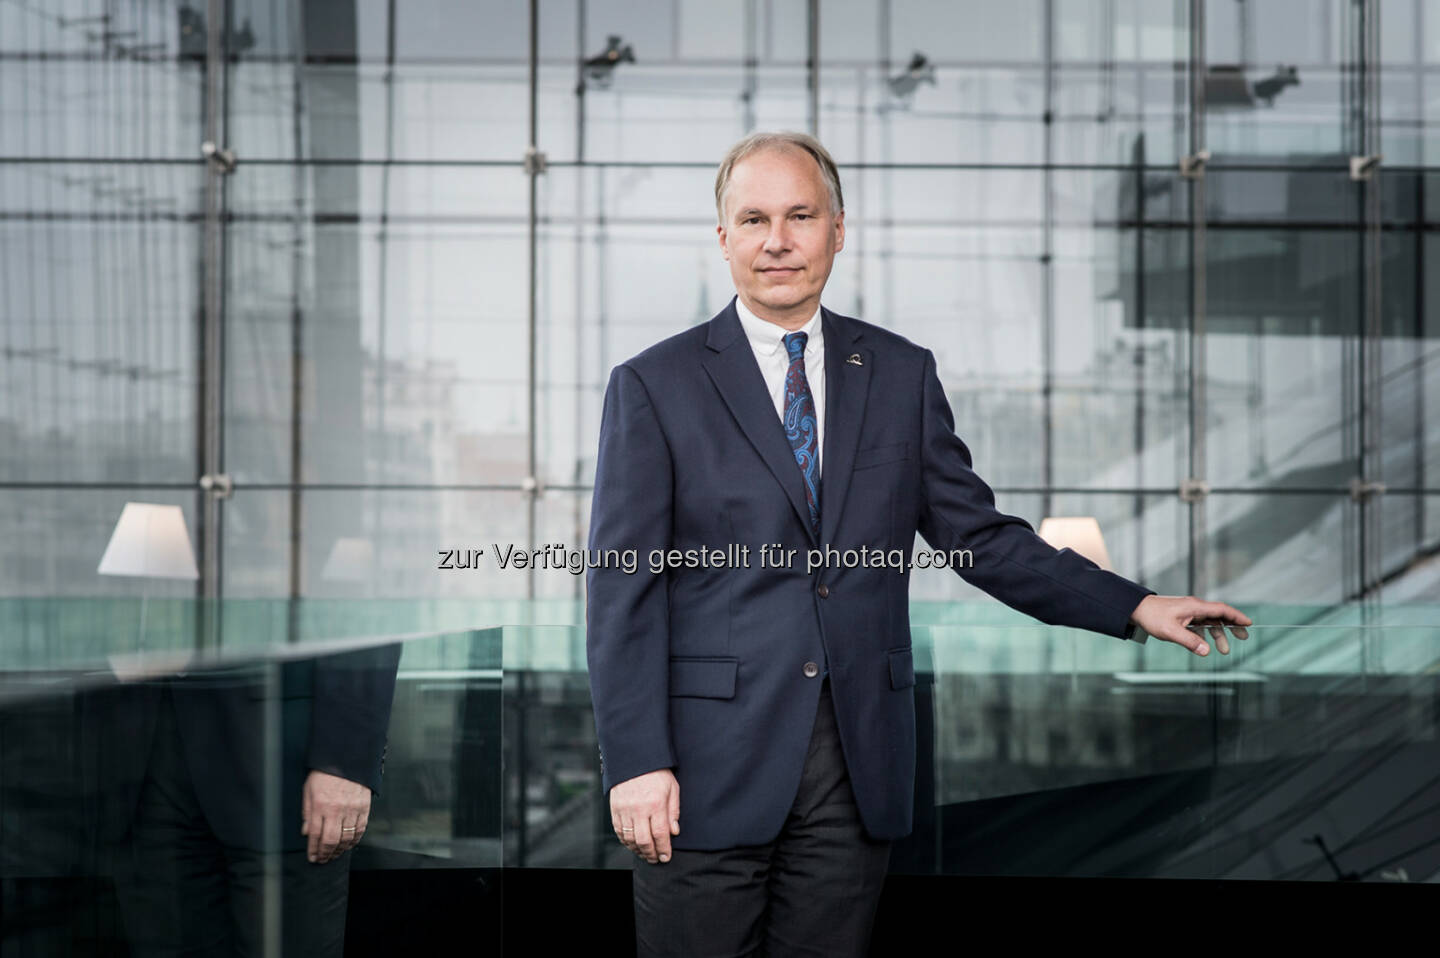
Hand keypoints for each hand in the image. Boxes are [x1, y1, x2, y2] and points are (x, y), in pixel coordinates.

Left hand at [302, 770, 371, 863]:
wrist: (347, 756)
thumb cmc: (326, 771)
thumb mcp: (309, 790)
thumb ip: (307, 812)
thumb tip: (307, 832)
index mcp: (320, 805)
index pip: (315, 835)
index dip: (313, 850)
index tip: (312, 857)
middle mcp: (336, 809)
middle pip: (331, 841)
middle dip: (326, 854)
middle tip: (323, 859)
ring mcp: (352, 809)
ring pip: (347, 838)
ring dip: (340, 850)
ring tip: (335, 854)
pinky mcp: (364, 807)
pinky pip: (360, 829)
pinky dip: (355, 840)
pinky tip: (350, 843)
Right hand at [610, 768, 679, 863]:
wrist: (634, 757)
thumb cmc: (656, 771)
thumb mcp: (672, 788)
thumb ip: (674, 811)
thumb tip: (674, 832)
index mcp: (656, 803)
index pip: (660, 834)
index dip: (664, 849)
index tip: (666, 857)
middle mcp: (639, 808)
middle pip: (644, 841)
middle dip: (651, 854)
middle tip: (655, 859)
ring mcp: (624, 809)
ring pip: (629, 838)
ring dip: (638, 850)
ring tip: (645, 853)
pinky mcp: (615, 808)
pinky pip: (618, 831)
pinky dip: (625, 841)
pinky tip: (632, 844)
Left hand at [1129, 595, 1251, 655]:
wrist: (1137, 609)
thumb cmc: (1152, 617)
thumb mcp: (1171, 632)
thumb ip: (1189, 641)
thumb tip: (1206, 651)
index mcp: (1195, 607)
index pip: (1221, 610)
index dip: (1236, 616)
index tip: (1249, 623)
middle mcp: (1194, 607)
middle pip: (1219, 615)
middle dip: (1232, 626)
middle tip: (1243, 637)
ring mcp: (1189, 611)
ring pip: (1210, 622)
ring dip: (1218, 634)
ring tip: (1224, 650)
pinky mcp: (1183, 616)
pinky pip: (1200, 624)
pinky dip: (1206, 633)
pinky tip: (1206, 644)